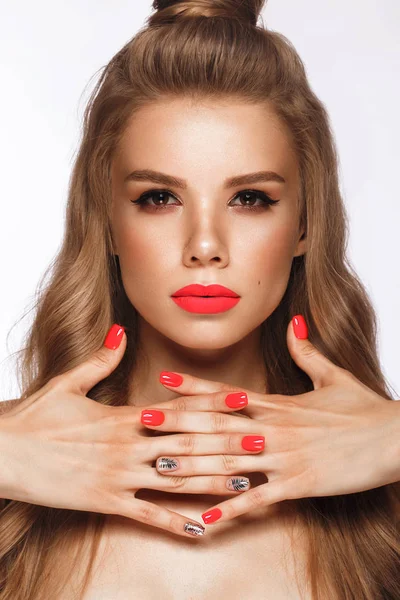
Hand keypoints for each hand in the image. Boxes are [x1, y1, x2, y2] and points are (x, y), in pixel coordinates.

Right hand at [0, 325, 248, 537]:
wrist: (1, 451)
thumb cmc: (33, 417)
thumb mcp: (67, 384)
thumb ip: (100, 361)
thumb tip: (119, 332)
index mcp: (122, 416)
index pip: (177, 409)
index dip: (213, 405)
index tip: (243, 401)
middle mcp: (126, 447)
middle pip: (186, 445)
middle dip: (226, 445)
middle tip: (262, 444)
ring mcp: (117, 476)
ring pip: (175, 481)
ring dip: (213, 482)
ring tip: (246, 484)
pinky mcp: (104, 502)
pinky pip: (147, 515)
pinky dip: (176, 524)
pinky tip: (203, 530)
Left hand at [142, 316, 399, 525]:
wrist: (397, 437)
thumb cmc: (365, 408)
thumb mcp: (334, 376)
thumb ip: (306, 351)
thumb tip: (294, 322)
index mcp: (279, 403)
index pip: (229, 392)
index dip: (195, 386)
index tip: (165, 379)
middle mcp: (275, 427)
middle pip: (218, 425)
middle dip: (179, 423)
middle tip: (143, 421)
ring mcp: (286, 456)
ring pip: (230, 460)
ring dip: (193, 464)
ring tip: (160, 467)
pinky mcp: (301, 484)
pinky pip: (260, 498)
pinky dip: (232, 509)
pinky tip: (207, 518)